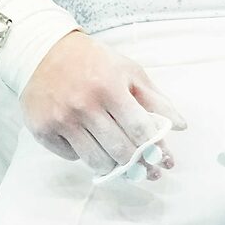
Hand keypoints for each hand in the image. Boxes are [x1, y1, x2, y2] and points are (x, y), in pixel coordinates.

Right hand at [20, 33, 185, 179]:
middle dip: (139, 165)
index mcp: (109, 87)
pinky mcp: (42, 130)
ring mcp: (61, 119)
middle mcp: (84, 104)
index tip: (166, 162)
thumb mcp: (128, 71)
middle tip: (149, 172)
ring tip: (121, 164)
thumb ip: (155, 99)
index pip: (139, 129)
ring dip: (114, 166)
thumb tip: (181, 126)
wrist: (43, 53)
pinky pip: (72, 157)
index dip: (157, 150)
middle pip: (120, 150)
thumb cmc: (93, 62)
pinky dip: (84, 155)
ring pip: (96, 161)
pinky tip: (89, 144)